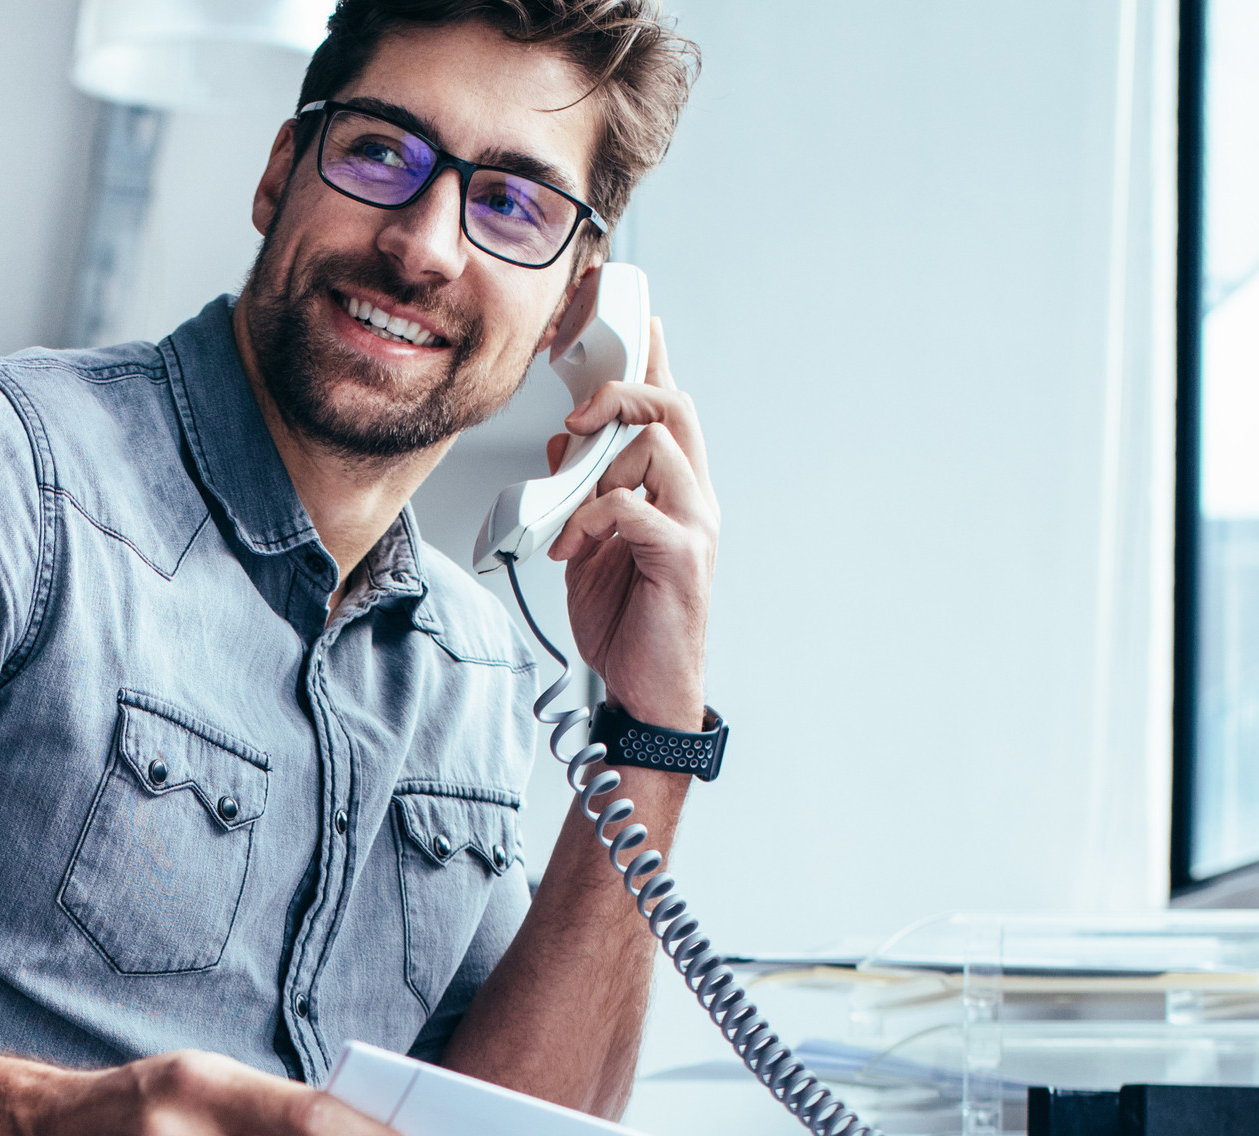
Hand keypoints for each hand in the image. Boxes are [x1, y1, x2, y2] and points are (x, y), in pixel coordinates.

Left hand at [544, 315, 717, 728]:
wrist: (642, 692)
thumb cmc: (626, 623)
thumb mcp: (588, 545)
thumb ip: (581, 493)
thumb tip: (562, 445)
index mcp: (676, 491)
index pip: (672, 407)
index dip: (655, 359)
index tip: (637, 320)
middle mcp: (696, 500)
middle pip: (673, 407)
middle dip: (621, 395)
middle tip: (576, 417)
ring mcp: (695, 526)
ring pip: (653, 449)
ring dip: (596, 475)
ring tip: (572, 523)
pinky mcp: (682, 557)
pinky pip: (633, 506)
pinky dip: (592, 517)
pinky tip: (575, 547)